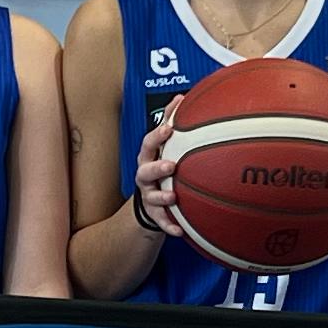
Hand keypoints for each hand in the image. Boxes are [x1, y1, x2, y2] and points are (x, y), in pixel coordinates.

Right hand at [129, 102, 183, 237]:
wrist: (150, 201)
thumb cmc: (160, 166)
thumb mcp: (163, 146)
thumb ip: (171, 121)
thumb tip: (182, 96)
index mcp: (148, 157)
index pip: (148, 144)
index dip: (157, 136)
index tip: (170, 128)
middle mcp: (145, 176)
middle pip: (145, 170)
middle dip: (157, 167)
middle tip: (171, 165)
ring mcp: (148, 196)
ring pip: (151, 197)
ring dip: (162, 196)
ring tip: (174, 196)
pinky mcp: (155, 214)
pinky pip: (161, 222)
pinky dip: (169, 226)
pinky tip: (180, 231)